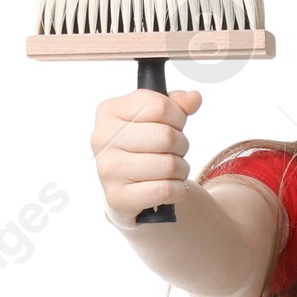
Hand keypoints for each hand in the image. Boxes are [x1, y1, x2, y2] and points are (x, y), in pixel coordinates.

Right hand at [91, 85, 200, 224]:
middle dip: (181, 145)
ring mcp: (108, 170)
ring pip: (168, 165)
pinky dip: (177, 190)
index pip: (159, 106)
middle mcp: (103, 139)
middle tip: (175, 152)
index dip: (178, 117)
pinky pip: (166, 190)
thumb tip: (194, 98)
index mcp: (108, 111)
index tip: (175, 126)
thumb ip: (175, 105)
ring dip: (181, 169)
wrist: (127, 193)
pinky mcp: (118, 198)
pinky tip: (169, 187)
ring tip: (172, 170)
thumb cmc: (142, 149)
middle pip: (166, 136)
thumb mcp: (156, 120)